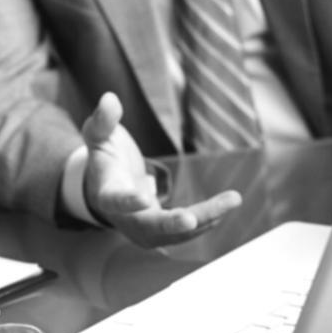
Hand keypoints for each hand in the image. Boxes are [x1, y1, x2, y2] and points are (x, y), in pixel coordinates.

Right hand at [81, 93, 240, 247]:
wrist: (106, 190)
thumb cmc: (105, 158)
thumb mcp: (100, 136)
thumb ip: (104, 120)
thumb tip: (109, 98)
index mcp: (108, 194)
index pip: (116, 200)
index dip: (129, 201)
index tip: (144, 197)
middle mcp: (125, 219)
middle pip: (149, 225)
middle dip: (172, 223)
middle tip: (191, 219)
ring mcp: (144, 231)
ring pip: (175, 232)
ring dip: (204, 218)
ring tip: (231, 199)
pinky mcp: (162, 234)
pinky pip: (185, 232)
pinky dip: (205, 220)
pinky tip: (225, 207)